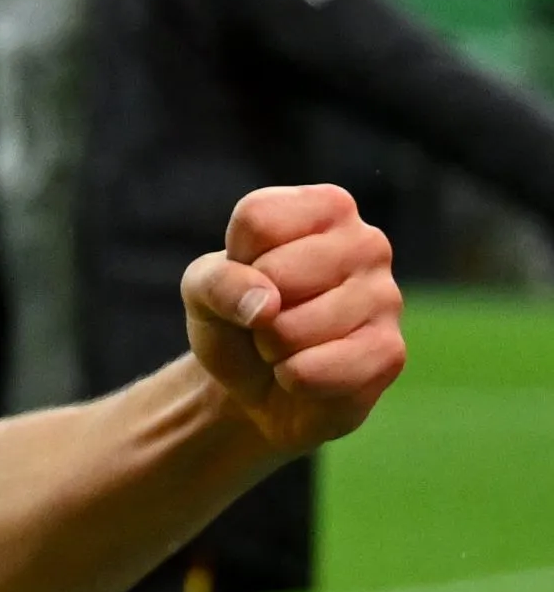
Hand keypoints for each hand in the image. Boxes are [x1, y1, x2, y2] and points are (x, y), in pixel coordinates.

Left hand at [180, 184, 404, 454]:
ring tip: (288, 344)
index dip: (235, 258)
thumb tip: (266, 304)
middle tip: (270, 317)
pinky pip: (313, 371)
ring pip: (291, 328)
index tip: (249, 272)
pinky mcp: (389, 351)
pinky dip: (291, 379)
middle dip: (254, 309)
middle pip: (275, 274)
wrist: (260, 383)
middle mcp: (367, 242)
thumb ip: (218, 281)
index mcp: (326, 208)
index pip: (258, 219)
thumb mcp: (203, 288)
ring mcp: (386, 296)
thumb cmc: (237, 316)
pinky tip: (307, 371)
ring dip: (271, 348)